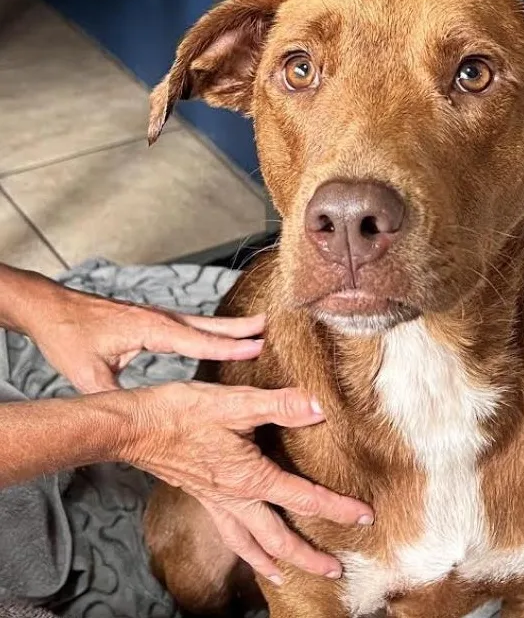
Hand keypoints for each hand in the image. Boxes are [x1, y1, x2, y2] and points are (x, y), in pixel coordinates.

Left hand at [18, 275, 265, 392]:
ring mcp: (157, 317)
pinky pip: (191, 325)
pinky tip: (221, 336)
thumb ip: (116, 394)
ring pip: (202, 322)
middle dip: (240, 328)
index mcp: (150, 330)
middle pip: (208, 325)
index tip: (256, 347)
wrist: (52, 308)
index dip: (227, 346)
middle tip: (270, 326)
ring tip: (259, 327)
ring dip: (230, 326)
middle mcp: (160, 320)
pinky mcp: (152, 320)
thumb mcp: (88, 372)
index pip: (196, 340)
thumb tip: (136, 416)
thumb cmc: (68, 336)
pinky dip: (212, 330)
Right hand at [124, 381, 373, 582]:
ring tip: (288, 576)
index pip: (303, 498)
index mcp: (250, 478)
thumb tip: (319, 407)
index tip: (365, 517)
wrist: (134, 428)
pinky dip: (244, 547)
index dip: (337, 508)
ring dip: (274, 562)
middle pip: (278, 539)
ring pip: (251, 544)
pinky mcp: (201, 496)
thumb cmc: (182, 413)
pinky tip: (246, 545)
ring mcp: (216, 502)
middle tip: (335, 570)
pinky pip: (229, 533)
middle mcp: (235, 499)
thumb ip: (280, 406)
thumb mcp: (235, 403)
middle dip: (309, 557)